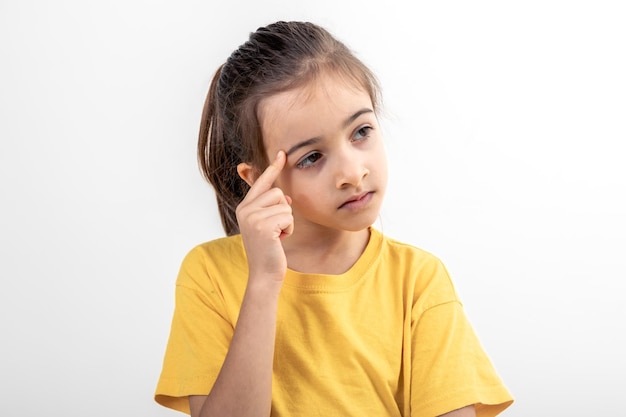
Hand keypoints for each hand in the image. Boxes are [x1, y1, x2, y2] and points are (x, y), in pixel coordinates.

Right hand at [236, 151, 292, 281]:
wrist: (265, 274)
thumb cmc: (269, 250)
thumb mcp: (268, 225)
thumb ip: (272, 208)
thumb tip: (284, 195)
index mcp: (244, 208)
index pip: (261, 183)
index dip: (272, 168)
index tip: (282, 154)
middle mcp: (245, 210)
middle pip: (277, 193)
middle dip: (284, 211)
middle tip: (276, 230)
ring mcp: (252, 217)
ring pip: (284, 204)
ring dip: (287, 221)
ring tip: (277, 235)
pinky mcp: (262, 225)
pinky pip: (288, 216)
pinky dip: (289, 229)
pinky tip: (279, 240)